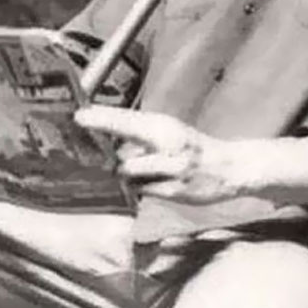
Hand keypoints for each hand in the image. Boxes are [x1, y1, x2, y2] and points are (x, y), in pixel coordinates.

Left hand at [76, 105, 244, 203]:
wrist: (229, 168)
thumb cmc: (191, 149)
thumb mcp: (168, 134)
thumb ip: (139, 137)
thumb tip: (104, 142)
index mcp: (164, 126)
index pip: (128, 120)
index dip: (101, 118)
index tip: (78, 116)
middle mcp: (168, 144)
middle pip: (127, 141)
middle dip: (102, 138)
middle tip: (79, 136)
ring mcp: (172, 169)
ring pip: (130, 171)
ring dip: (120, 172)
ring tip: (119, 170)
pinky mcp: (174, 191)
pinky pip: (142, 190)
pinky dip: (135, 188)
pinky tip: (138, 184)